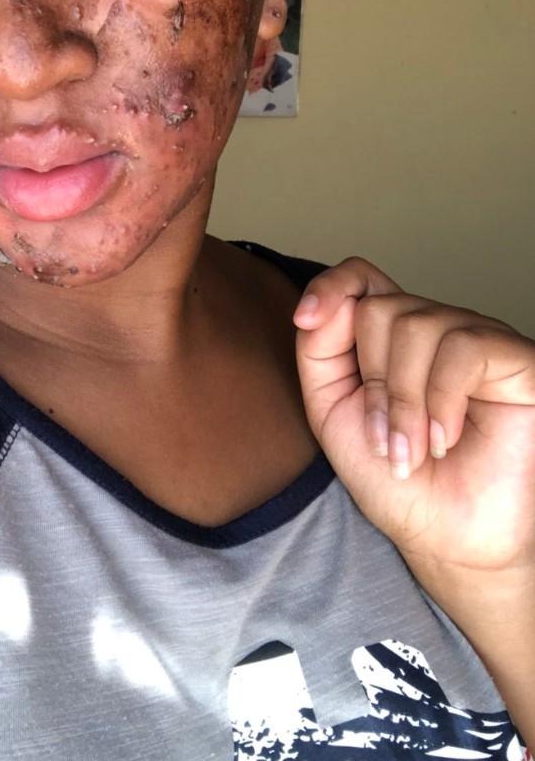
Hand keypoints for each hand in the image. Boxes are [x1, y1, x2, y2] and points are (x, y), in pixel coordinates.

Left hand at [293, 258, 534, 577]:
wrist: (445, 539)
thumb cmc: (395, 478)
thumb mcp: (333, 410)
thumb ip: (318, 351)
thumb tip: (323, 306)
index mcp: (392, 336)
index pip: (360, 278)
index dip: (330, 287)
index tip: (304, 319)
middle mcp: (436, 327)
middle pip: (380, 309)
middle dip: (373, 382)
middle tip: (387, 439)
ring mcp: (478, 339)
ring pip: (418, 325)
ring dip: (404, 402)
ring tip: (415, 449)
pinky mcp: (517, 358)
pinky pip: (463, 349)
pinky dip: (441, 401)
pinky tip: (446, 439)